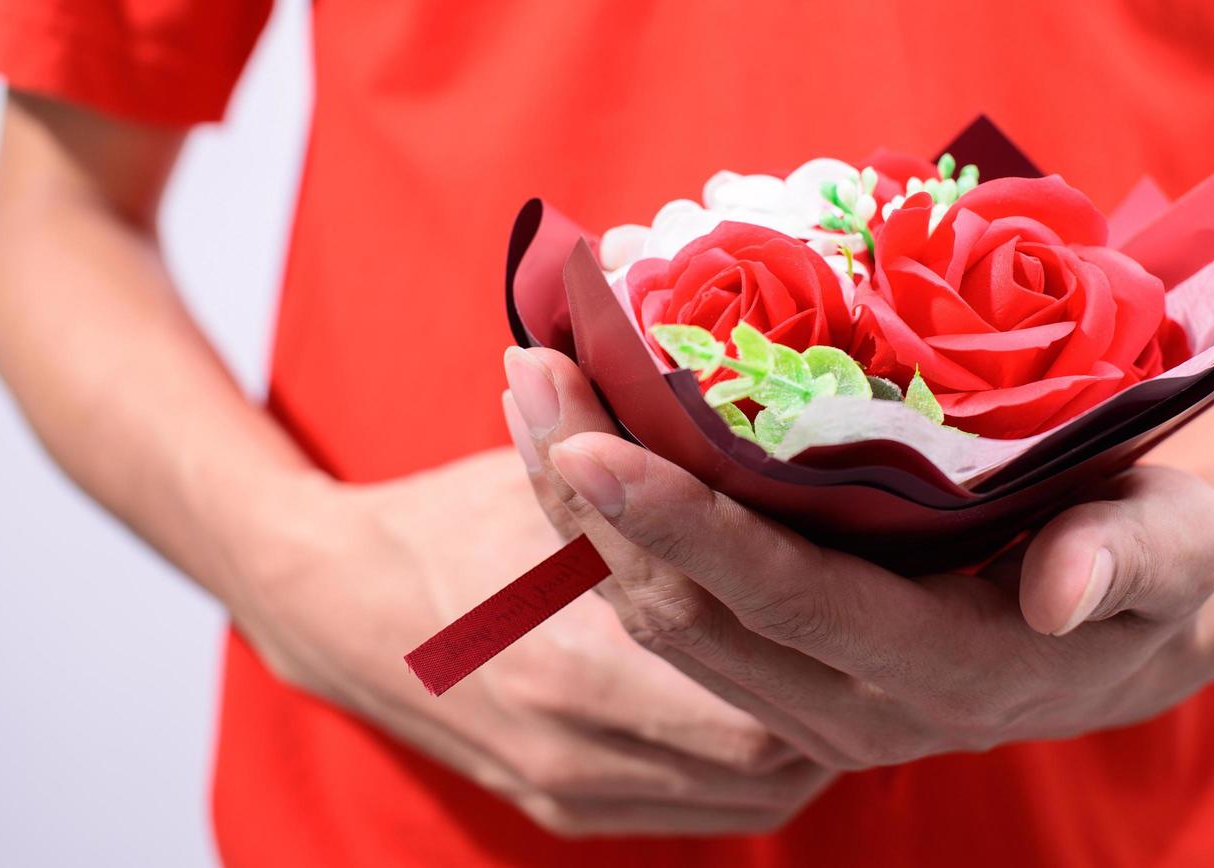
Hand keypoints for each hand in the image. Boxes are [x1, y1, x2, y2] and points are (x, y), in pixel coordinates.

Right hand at [226, 447, 831, 835]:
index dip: (822, 644)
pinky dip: (744, 770)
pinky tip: (772, 709)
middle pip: (764, 755)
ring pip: (741, 793)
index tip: (871, 591)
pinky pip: (692, 809)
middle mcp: (577, 748)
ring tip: (842, 666)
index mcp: (574, 664)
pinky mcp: (565, 807)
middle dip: (832, 698)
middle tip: (877, 631)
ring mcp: (571, 788)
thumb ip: (635, 461)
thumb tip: (743, 404)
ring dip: (800, 738)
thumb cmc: (445, 519)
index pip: (752, 688)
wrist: (335, 604)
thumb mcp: (539, 478)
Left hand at [507, 345, 1213, 768]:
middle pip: (683, 610)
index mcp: (945, 669)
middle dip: (591, 497)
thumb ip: (1130, 561)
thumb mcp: (1175, 548)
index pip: (783, 598)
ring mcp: (807, 700)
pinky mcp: (782, 676)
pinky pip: (670, 608)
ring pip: (654, 614)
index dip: (682, 524)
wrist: (1122, 632)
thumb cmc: (1151, 560)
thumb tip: (1056, 588)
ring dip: (578, 508)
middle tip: (529, 369)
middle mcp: (854, 706)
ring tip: (531, 384)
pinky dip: (612, 524)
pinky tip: (576, 439)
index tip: (590, 439)